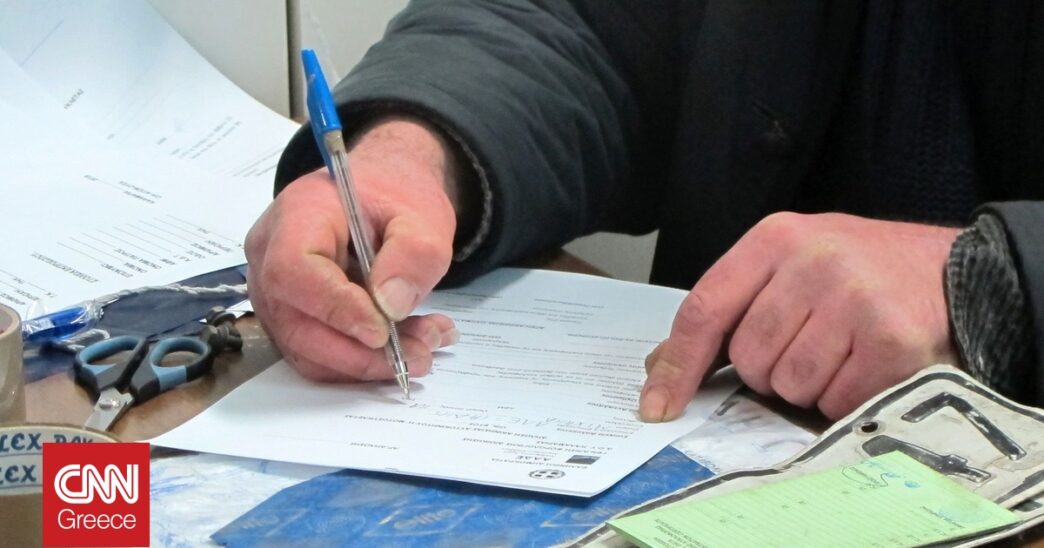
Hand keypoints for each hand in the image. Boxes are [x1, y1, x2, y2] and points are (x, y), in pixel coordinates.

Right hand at [245, 118, 461, 380]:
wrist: (382, 194)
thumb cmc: (394, 196)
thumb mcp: (422, 216)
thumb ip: (413, 255)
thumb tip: (391, 307)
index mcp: (297, 216)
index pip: (294, 271)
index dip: (334, 309)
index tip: (382, 332)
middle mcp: (270, 257)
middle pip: (296, 325)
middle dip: (360, 354)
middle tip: (420, 355)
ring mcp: (275, 292)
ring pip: (308, 350)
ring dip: (368, 362)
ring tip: (425, 345)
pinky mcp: (292, 316)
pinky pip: (319, 352)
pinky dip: (364, 359)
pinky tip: (408, 343)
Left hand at [640, 212, 959, 420]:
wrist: (954, 269)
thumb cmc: (861, 272)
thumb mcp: (790, 266)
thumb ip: (730, 308)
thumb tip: (662, 367)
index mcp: (775, 238)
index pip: (704, 308)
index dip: (676, 365)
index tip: (657, 406)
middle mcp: (813, 260)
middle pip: (748, 357)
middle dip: (769, 369)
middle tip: (809, 342)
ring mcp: (854, 296)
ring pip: (789, 384)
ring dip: (809, 384)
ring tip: (841, 348)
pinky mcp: (892, 337)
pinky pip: (836, 399)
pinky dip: (846, 395)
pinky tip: (868, 362)